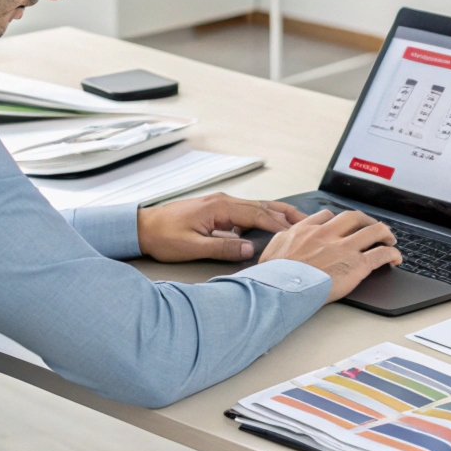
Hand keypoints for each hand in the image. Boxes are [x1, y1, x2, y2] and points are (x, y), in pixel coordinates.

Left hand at [136, 193, 306, 262]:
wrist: (142, 227)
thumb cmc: (163, 236)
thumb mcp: (193, 247)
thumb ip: (223, 248)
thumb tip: (249, 250)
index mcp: (220, 207)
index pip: (257, 215)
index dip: (279, 225)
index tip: (298, 232)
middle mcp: (222, 201)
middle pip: (262, 206)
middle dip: (285, 214)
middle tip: (308, 221)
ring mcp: (219, 203)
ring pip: (255, 206)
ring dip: (275, 213)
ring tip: (295, 221)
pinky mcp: (215, 209)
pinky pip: (245, 211)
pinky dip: (261, 216)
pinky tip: (266, 227)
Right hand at [257, 208, 402, 302]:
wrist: (280, 288)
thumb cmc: (273, 276)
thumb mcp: (272, 250)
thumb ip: (283, 239)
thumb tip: (286, 236)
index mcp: (306, 230)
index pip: (328, 216)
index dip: (338, 221)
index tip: (343, 227)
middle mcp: (327, 234)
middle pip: (354, 218)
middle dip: (365, 221)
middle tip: (371, 227)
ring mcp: (343, 248)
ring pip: (373, 231)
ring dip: (384, 233)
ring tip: (389, 239)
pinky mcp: (356, 265)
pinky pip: (380, 254)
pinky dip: (391, 254)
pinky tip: (395, 258)